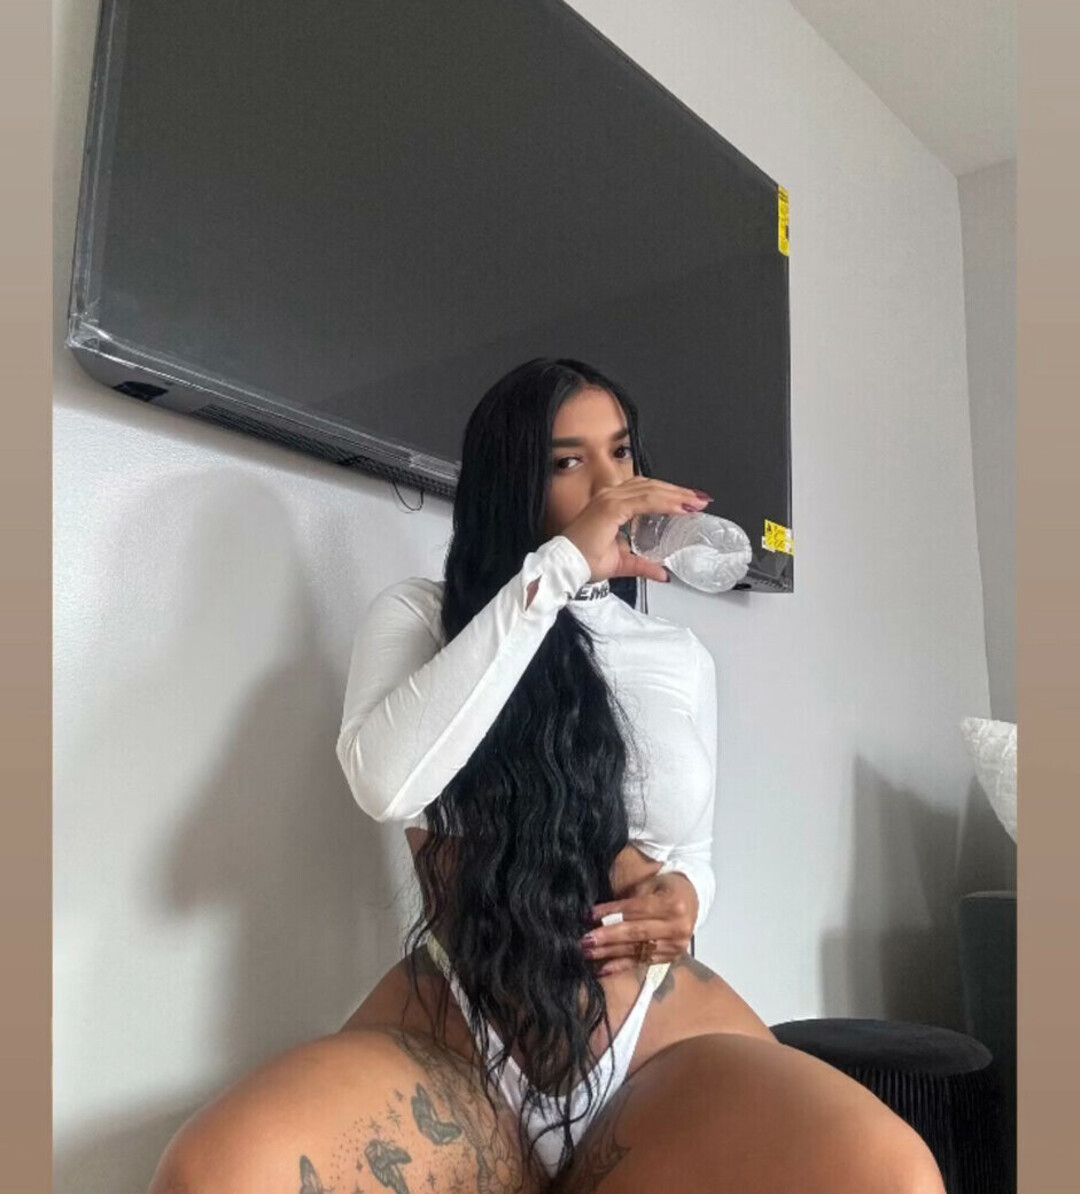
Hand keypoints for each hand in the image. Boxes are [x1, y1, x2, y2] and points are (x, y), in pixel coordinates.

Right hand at [561, 478, 712, 584]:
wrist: (565, 567)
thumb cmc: (584, 561)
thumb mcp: (623, 562)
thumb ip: (644, 565)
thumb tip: (663, 573)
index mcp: (612, 503)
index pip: (646, 491)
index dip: (670, 494)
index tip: (691, 502)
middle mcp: (610, 496)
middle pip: (652, 486)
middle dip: (679, 493)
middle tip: (701, 500)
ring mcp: (609, 500)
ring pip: (650, 490)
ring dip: (676, 495)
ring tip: (695, 503)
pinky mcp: (610, 508)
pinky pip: (644, 501)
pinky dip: (664, 503)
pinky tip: (680, 508)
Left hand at [580, 872, 697, 975]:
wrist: (692, 898)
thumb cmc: (666, 887)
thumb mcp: (650, 884)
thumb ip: (629, 900)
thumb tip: (598, 916)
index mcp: (672, 904)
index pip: (635, 910)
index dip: (610, 913)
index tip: (589, 916)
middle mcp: (677, 927)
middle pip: (635, 933)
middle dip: (607, 937)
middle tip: (585, 940)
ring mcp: (676, 945)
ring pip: (637, 950)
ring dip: (609, 953)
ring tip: (588, 953)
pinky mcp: (671, 957)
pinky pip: (642, 962)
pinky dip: (621, 966)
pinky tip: (603, 969)